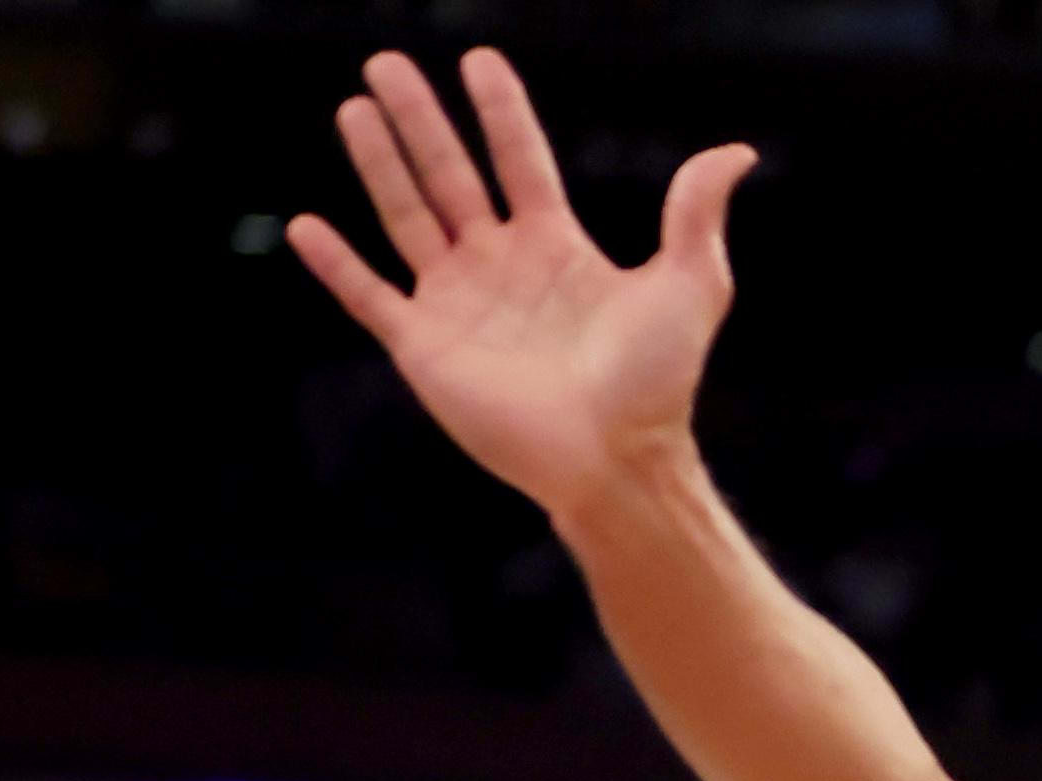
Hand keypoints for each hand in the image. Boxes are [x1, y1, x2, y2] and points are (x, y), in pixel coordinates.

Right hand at [287, 49, 754, 522]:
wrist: (616, 458)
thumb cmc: (656, 381)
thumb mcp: (690, 285)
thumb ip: (696, 213)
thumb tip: (736, 152)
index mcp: (557, 247)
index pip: (521, 162)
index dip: (501, 113)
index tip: (478, 60)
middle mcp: (501, 268)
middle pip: (451, 175)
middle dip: (421, 120)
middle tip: (387, 64)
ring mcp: (459, 304)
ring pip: (407, 217)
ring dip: (379, 163)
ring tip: (354, 108)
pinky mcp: (424, 346)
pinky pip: (369, 296)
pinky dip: (336, 264)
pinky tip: (305, 224)